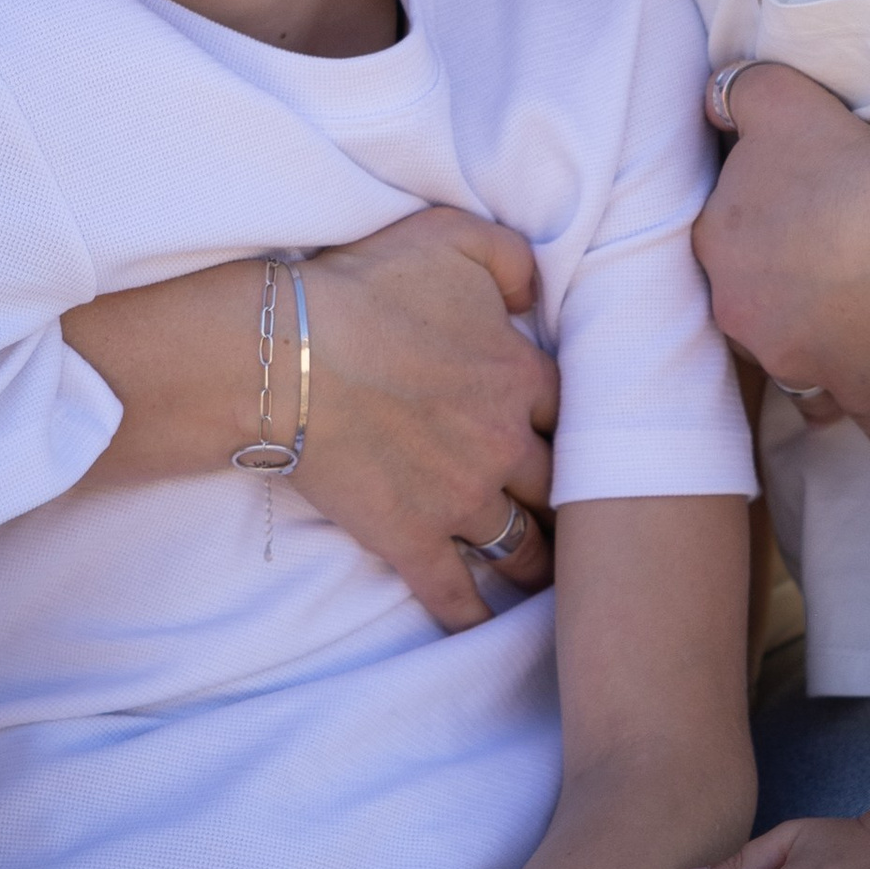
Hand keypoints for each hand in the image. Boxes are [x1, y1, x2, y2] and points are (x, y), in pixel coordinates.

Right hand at [297, 208, 557, 629]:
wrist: (287, 353)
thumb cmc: (364, 288)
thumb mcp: (450, 237)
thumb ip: (511, 257)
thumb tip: (532, 296)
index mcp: (520, 377)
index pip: (576, 412)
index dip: (579, 426)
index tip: (582, 440)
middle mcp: (503, 446)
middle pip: (561, 487)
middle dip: (573, 502)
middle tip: (581, 516)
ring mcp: (459, 500)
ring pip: (522, 547)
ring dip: (539, 564)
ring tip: (547, 576)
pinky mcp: (409, 538)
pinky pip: (454, 594)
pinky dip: (471, 618)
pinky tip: (482, 631)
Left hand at [698, 67, 869, 453]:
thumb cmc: (844, 161)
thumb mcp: (777, 99)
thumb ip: (736, 91)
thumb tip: (712, 97)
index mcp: (715, 249)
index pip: (718, 241)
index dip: (747, 230)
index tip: (773, 229)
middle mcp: (740, 312)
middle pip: (750, 310)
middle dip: (770, 307)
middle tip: (801, 296)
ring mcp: (793, 354)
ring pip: (793, 369)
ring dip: (808, 371)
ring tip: (826, 372)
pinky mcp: (850, 378)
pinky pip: (860, 411)